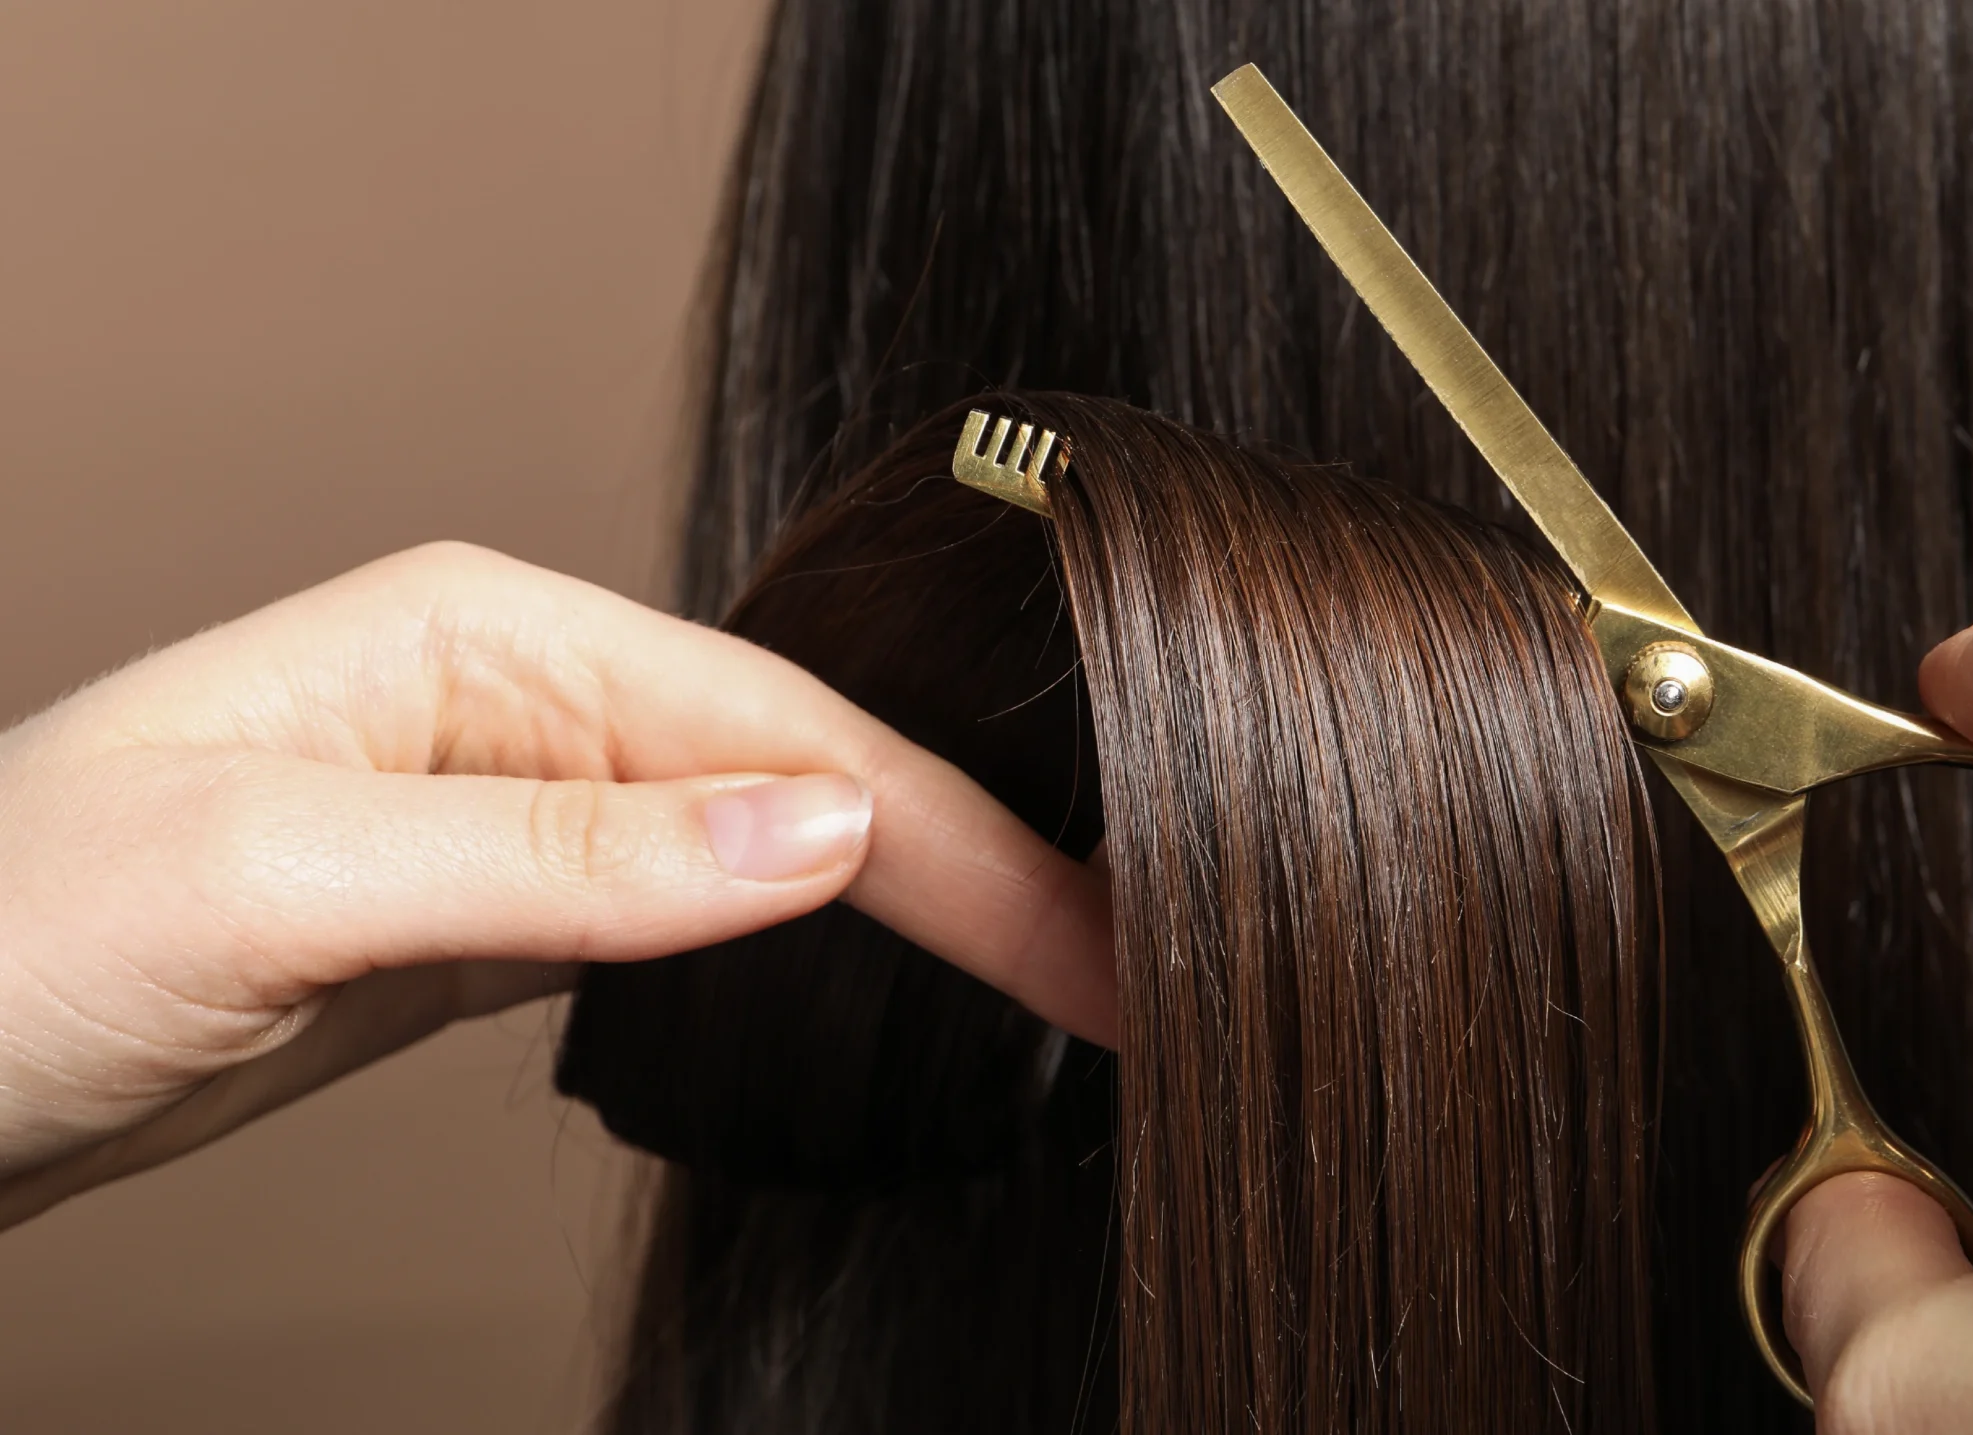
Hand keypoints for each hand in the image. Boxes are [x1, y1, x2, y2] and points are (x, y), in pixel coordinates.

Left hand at [0, 543, 1112, 1224]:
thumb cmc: (10, 932)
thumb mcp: (289, 879)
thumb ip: (571, 858)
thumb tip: (819, 838)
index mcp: (488, 631)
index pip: (785, 736)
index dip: (958, 848)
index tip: (1094, 944)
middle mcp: (520, 698)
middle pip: (805, 780)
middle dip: (978, 874)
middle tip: (1129, 975)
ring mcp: (516, 806)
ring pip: (768, 846)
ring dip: (915, 910)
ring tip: (1060, 975)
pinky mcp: (495, 914)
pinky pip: (692, 913)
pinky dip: (811, 949)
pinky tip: (891, 972)